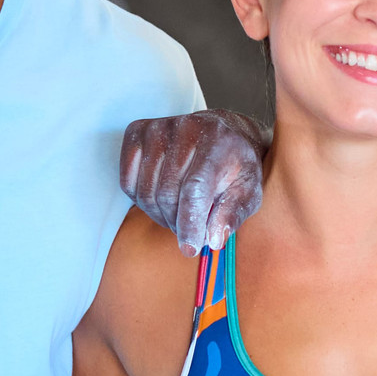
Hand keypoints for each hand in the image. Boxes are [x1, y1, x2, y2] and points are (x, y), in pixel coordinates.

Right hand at [120, 111, 267, 255]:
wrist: (226, 133)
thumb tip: (213, 239)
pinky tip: (161, 201)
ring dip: (160, 215)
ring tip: (179, 217)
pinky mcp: (137, 131)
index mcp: (219, 141)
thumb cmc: (237, 167)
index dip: (190, 223)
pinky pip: (128, 182)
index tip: (190, 248)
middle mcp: (187, 128)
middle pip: (167, 193)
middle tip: (190, 231)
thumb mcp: (248, 191)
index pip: (195, 189)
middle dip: (177, 222)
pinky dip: (141, 201)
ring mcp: (158, 127)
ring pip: (145, 191)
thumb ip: (233, 214)